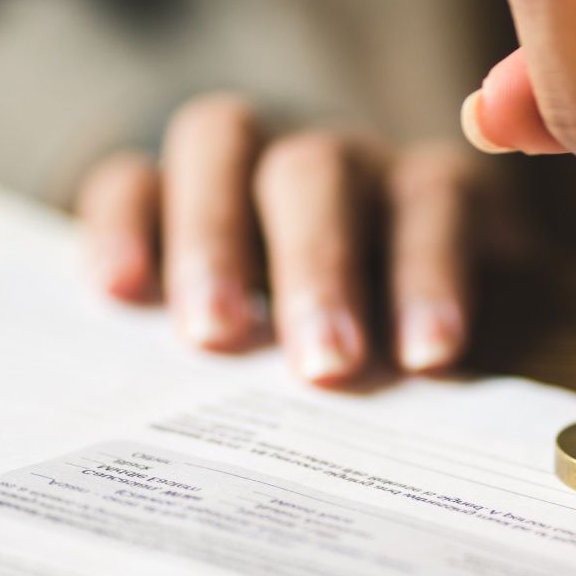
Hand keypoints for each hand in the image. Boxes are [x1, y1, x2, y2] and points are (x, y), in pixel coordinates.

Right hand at [77, 93, 519, 384]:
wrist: (304, 265)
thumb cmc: (389, 331)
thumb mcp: (429, 336)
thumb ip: (437, 359)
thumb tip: (457, 432)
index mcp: (416, 188)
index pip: (432, 203)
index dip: (430, 273)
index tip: (428, 358)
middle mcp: (331, 156)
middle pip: (319, 173)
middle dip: (319, 268)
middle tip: (323, 365)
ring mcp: (240, 153)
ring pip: (219, 143)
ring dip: (215, 238)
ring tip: (212, 337)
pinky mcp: (153, 174)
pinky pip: (129, 173)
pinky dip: (121, 224)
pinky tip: (119, 294)